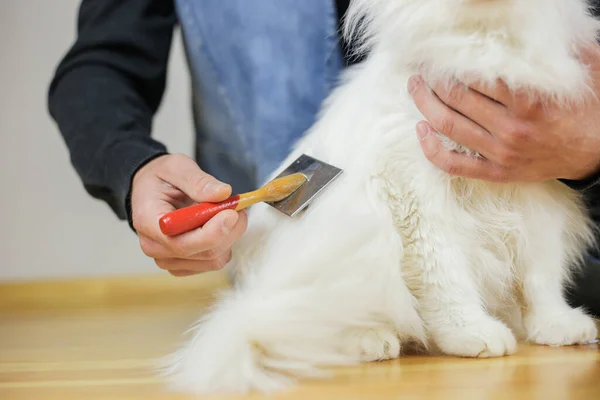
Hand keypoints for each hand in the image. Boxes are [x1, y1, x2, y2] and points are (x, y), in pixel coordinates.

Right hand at [131, 154, 247, 276]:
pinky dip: (224, 244)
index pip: (183, 243)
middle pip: (204, 253)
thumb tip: (223, 193)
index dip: (213, 232)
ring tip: (228, 212)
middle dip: (229, 230)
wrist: (150, 190)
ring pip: (214, 260)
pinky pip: (213, 262)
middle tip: (238, 206)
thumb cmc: (160, 178)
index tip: (232, 212)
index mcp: (148, 222)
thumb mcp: (176, 167)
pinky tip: (219, 225)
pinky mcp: (182, 264)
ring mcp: (168, 259)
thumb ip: (198, 181)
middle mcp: (155, 247)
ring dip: (230, 236)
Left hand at [408, 44, 599, 182]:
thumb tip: (531, 27)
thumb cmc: (589, 107)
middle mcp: (512, 128)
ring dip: (425, 106)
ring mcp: (501, 153)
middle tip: (421, 70)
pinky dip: (431, 149)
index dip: (451, 64)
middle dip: (432, 81)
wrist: (598, 151)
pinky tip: (421, 131)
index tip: (440, 55)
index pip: (475, 77)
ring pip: (449, 127)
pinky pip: (454, 165)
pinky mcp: (496, 172)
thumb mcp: (584, 69)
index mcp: (529, 100)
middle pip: (456, 99)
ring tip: (416, 89)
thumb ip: (556, 50)